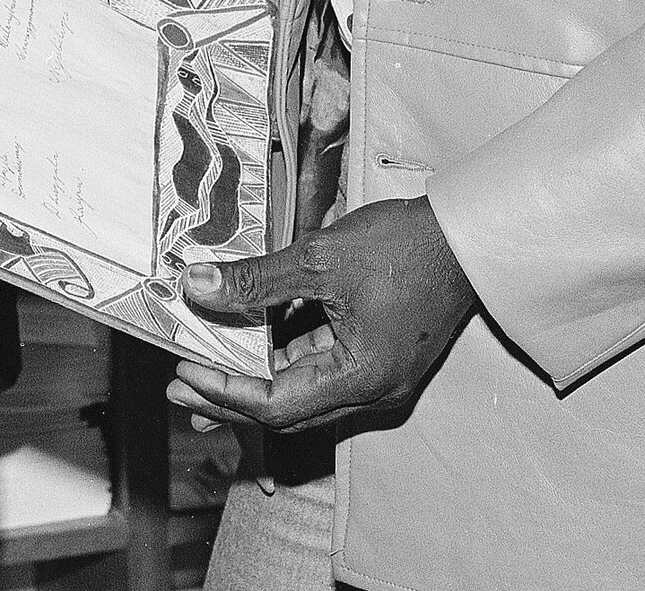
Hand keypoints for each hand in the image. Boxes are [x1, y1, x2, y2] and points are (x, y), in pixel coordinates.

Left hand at [170, 197, 476, 436]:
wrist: (466, 234)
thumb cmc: (402, 245)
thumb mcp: (318, 257)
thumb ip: (256, 279)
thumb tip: (195, 285)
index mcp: (361, 379)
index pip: (276, 403)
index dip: (224, 391)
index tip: (181, 373)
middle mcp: (372, 393)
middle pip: (288, 410)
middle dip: (231, 398)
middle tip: (178, 385)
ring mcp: (379, 379)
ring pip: (303, 392)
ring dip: (255, 380)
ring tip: (204, 368)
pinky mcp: (380, 359)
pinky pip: (323, 370)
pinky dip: (284, 360)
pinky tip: (252, 345)